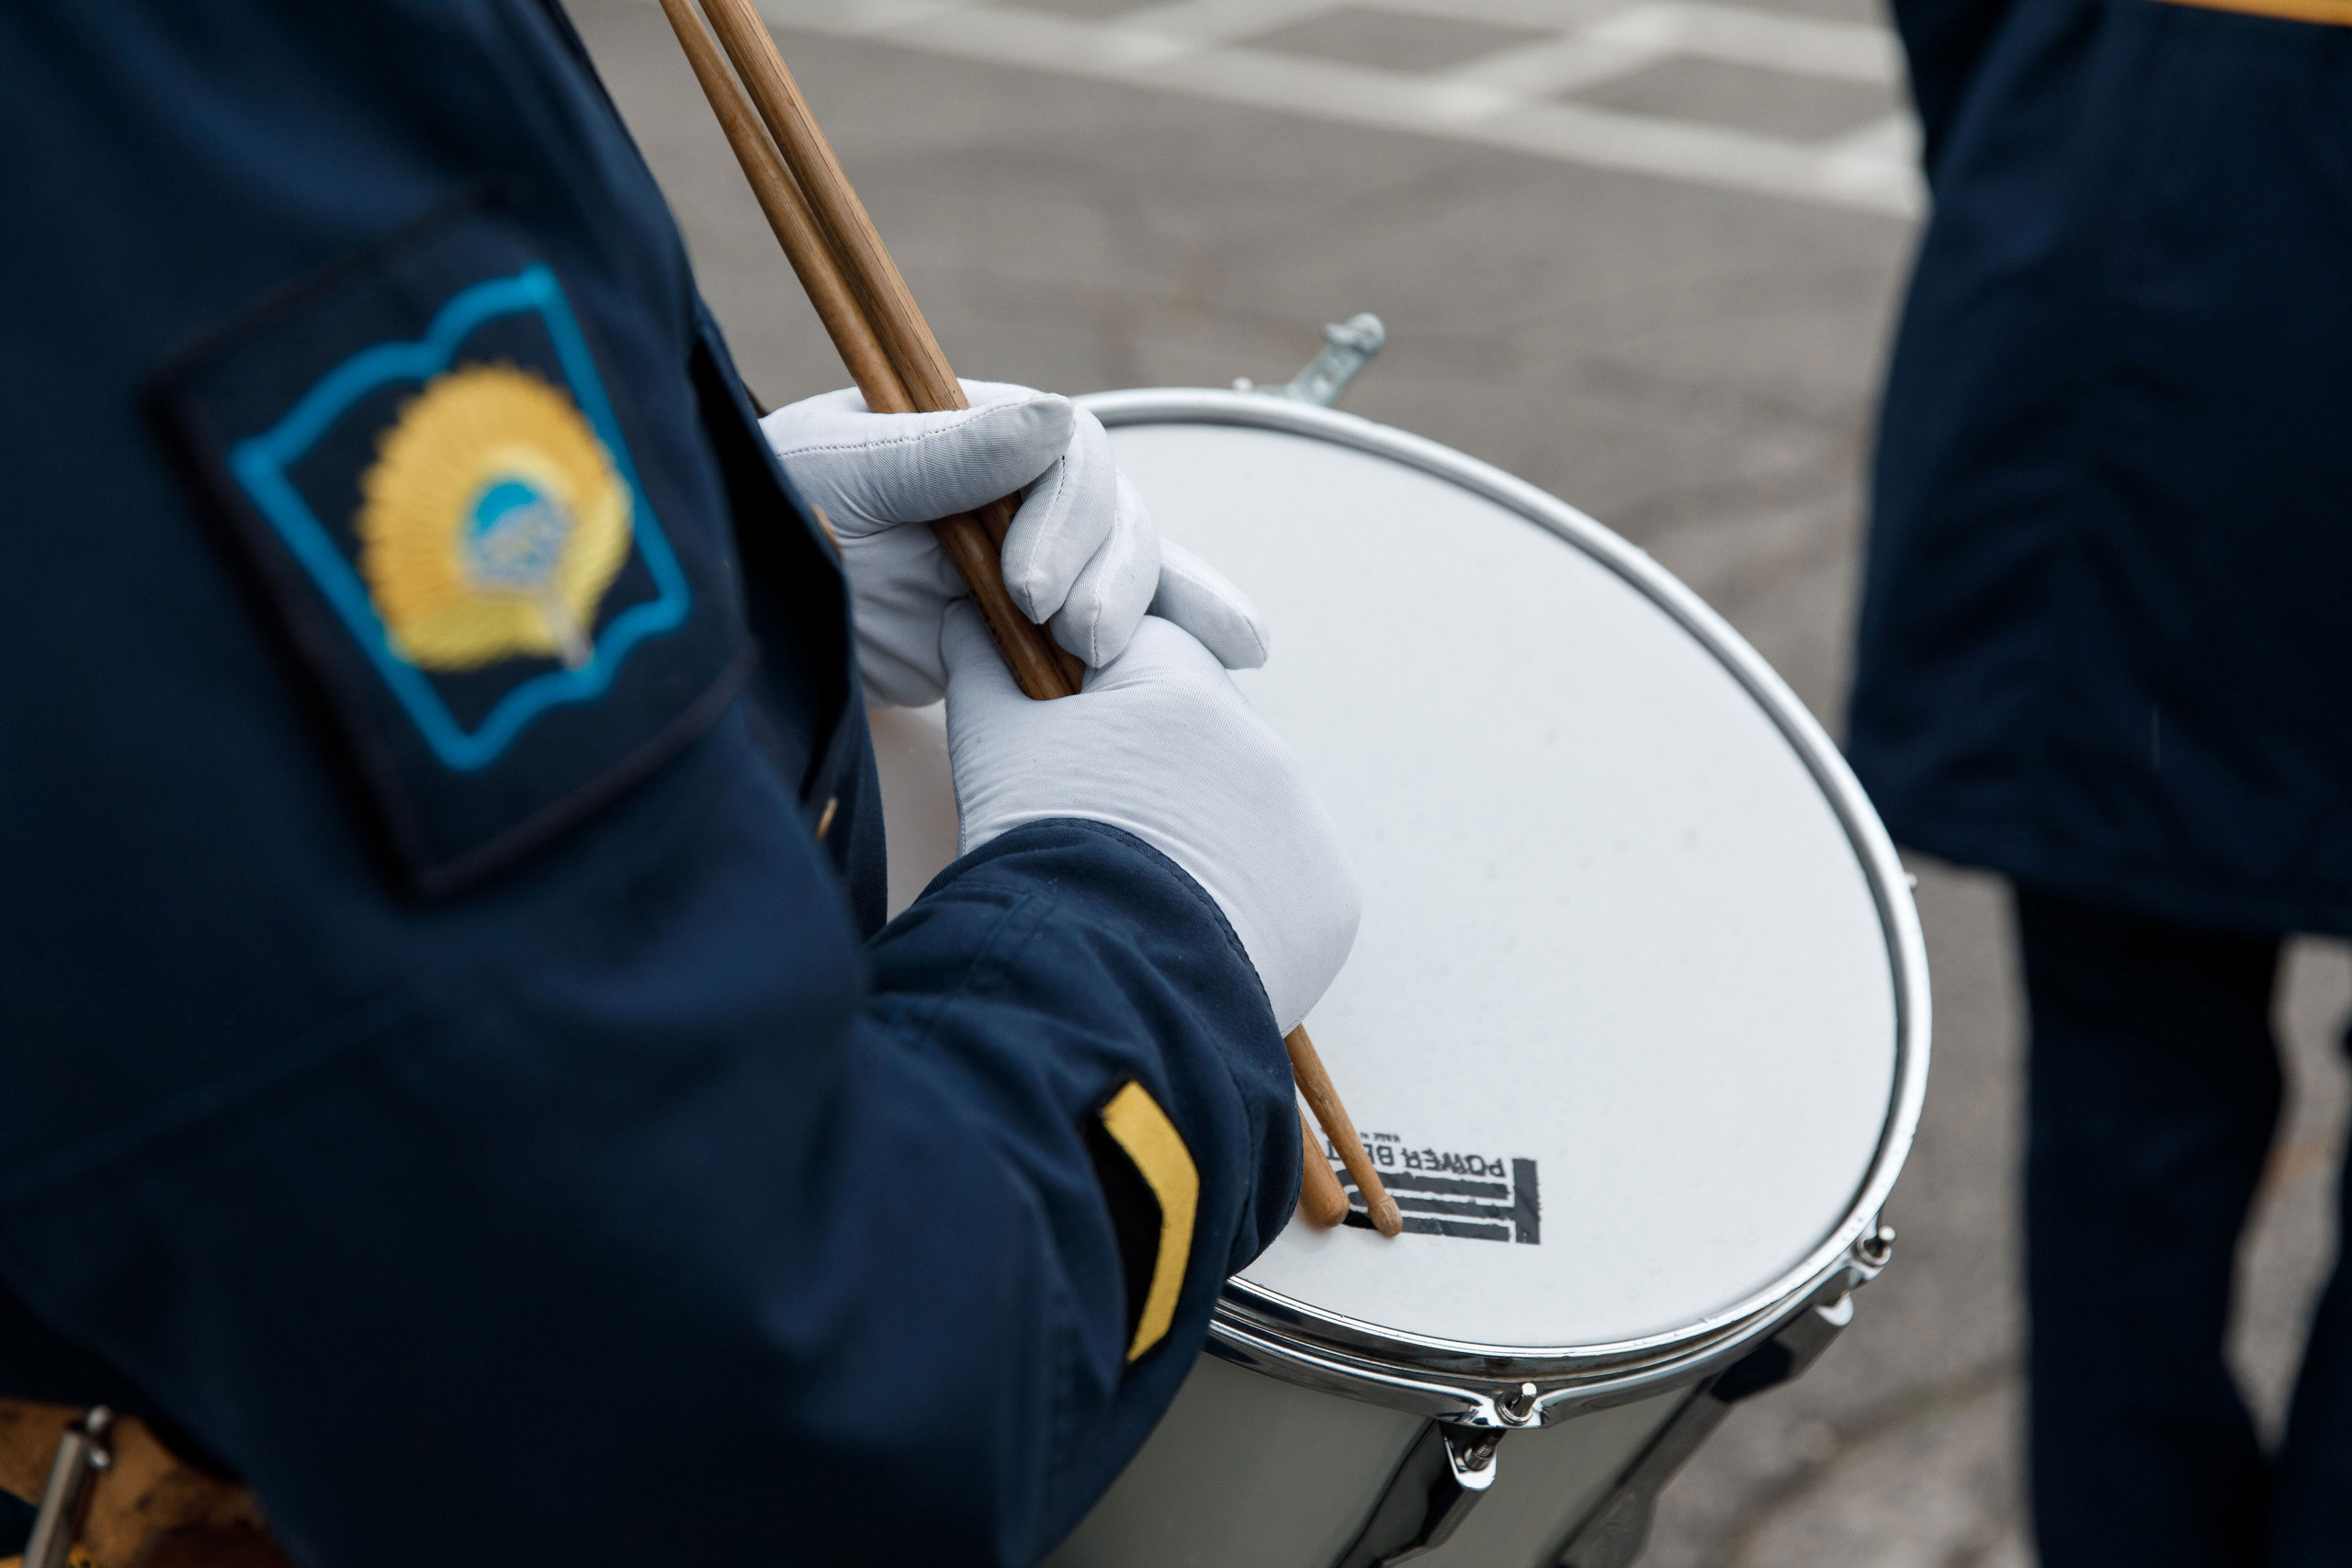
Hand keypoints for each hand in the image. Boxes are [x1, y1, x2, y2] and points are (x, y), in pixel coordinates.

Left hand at [762, 381, 1268, 706]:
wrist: (746, 600)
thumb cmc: (781, 506)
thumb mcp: (849, 472)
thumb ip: (947, 456)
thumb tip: (1055, 419)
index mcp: (988, 432)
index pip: (1074, 456)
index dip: (1068, 519)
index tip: (1028, 587)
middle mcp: (1029, 489)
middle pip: (1119, 518)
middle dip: (1109, 577)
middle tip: (1073, 638)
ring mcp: (1041, 560)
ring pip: (1133, 574)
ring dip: (1143, 614)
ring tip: (1110, 662)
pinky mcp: (1037, 630)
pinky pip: (1123, 630)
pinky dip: (1182, 636)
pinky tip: (1243, 653)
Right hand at [943, 604, 1359, 1032]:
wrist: (1093, 983)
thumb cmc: (1036, 850)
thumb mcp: (992, 743)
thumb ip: (982, 662)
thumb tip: (965, 617)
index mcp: (1186, 687)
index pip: (1145, 659)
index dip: (1094, 700)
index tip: (1065, 752)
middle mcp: (1265, 746)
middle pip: (1202, 742)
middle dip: (1154, 779)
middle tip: (1096, 836)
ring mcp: (1308, 826)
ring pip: (1246, 817)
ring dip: (1202, 842)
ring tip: (1137, 896)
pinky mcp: (1330, 901)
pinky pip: (1286, 889)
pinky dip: (1246, 907)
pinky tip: (1187, 935)